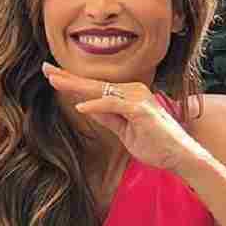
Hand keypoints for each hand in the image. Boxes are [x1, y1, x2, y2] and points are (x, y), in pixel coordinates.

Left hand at [41, 62, 211, 174]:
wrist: (181, 156)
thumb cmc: (155, 144)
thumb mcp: (123, 130)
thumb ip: (107, 117)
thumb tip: (86, 107)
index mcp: (128, 95)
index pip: (96, 87)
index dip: (73, 82)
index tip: (52, 76)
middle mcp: (133, 91)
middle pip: (94, 84)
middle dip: (68, 77)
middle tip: (45, 68)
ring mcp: (138, 99)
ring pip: (101, 90)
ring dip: (76, 86)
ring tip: (54, 81)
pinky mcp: (141, 110)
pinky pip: (113, 105)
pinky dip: (96, 105)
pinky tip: (80, 106)